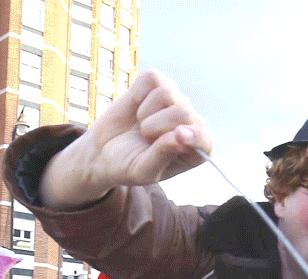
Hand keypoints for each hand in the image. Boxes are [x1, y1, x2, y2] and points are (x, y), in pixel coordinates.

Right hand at [40, 70, 212, 207]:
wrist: (104, 151)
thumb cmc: (128, 165)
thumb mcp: (143, 170)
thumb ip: (163, 155)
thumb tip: (179, 136)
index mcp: (192, 150)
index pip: (204, 140)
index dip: (194, 136)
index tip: (178, 136)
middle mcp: (189, 122)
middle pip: (184, 112)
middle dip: (157, 126)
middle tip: (145, 137)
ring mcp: (175, 100)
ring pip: (167, 93)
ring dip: (146, 112)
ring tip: (141, 124)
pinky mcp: (157, 84)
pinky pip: (151, 79)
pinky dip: (138, 93)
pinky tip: (136, 107)